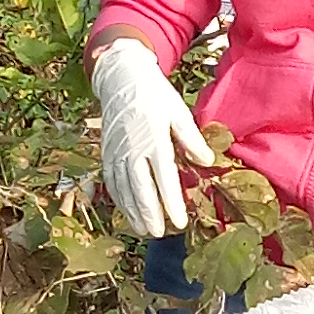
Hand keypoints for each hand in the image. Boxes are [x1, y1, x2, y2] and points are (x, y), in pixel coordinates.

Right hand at [95, 39, 210, 236]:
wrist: (122, 79)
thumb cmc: (155, 96)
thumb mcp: (178, 112)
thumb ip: (191, 138)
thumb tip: (207, 160)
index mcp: (154, 139)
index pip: (163, 177)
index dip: (171, 202)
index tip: (179, 222)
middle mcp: (132, 149)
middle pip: (140, 189)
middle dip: (149, 214)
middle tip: (159, 234)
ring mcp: (116, 152)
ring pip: (123, 189)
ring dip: (133, 212)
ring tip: (144, 230)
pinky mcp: (106, 153)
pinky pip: (111, 181)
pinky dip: (119, 199)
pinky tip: (127, 212)